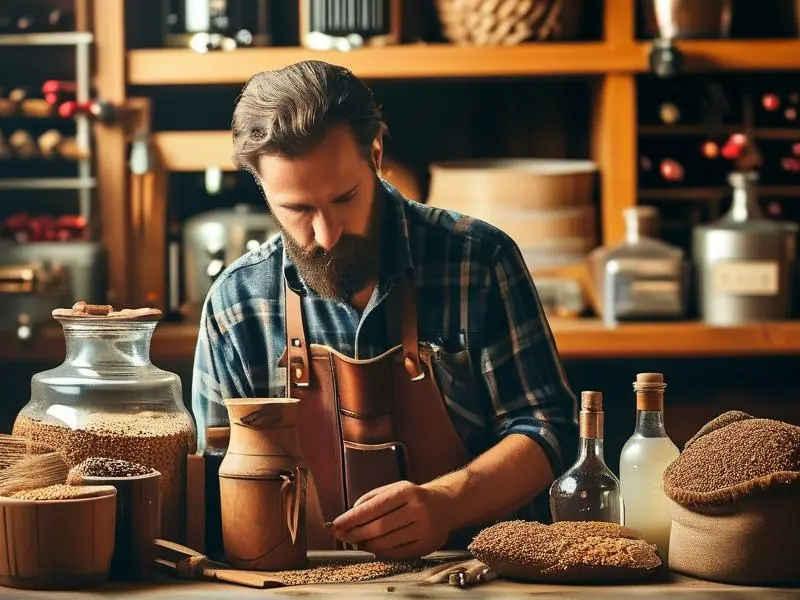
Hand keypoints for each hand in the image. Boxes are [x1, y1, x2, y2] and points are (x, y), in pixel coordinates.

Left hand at [330, 480, 451, 559]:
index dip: (352, 518)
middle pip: (378, 527)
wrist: (446, 505)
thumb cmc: (415, 497)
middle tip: (341, 536)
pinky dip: (381, 553)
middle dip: (355, 533)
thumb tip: (350, 514)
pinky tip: (373, 548)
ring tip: (357, 542)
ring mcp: (424, 528)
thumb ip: (372, 498)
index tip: (336, 524)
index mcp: (406, 492)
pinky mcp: (427, 545)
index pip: (373, 507)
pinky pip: (398, 553)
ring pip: (387, 543)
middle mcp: (417, 509)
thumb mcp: (395, 488)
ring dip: (367, 545)